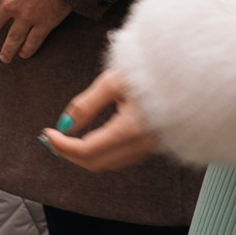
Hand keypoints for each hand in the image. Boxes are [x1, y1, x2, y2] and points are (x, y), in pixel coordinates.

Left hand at [41, 69, 160, 171]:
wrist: (188, 74)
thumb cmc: (152, 72)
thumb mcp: (113, 82)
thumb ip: (86, 106)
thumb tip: (65, 125)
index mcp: (132, 128)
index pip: (87, 150)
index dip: (62, 146)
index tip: (47, 134)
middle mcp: (143, 143)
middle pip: (96, 162)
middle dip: (69, 153)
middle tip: (51, 139)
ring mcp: (151, 146)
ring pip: (109, 163)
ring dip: (85, 155)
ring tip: (66, 140)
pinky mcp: (154, 145)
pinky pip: (123, 158)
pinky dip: (102, 153)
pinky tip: (91, 139)